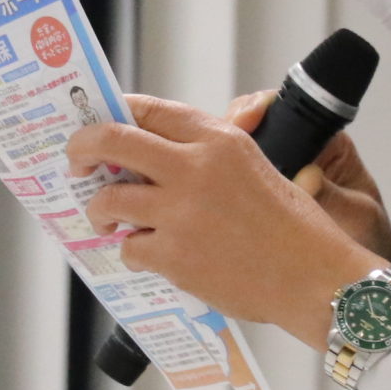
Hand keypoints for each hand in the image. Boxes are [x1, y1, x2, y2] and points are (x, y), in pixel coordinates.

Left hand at [66, 94, 383, 348]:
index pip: (148, 110)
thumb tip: (150, 154)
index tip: (98, 124)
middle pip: (112, 141)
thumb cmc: (291, 226)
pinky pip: (128, 248)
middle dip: (82, 148)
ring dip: (100, 211)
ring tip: (105, 221)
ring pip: (109, 200)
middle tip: (76, 161)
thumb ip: (205, 154)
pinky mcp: (174, 256)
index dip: (114, 113)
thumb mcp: (255, 165)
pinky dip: (131, 252)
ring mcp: (181, 213)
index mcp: (218, 140)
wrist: (314, 278)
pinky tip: (146, 254)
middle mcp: (195, 168)